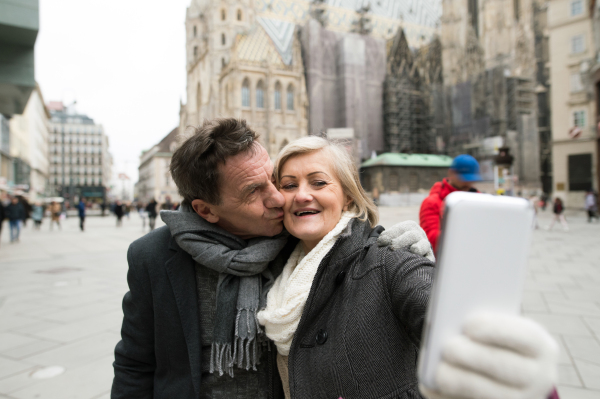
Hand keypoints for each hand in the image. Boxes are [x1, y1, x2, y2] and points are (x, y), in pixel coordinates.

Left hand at [377, 221, 434, 261]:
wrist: (408, 250)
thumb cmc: (395, 244)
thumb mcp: (391, 238)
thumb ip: (385, 238)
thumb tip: (378, 242)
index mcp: (408, 226)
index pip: (399, 229)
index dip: (389, 234)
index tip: (380, 242)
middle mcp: (418, 234)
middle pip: (412, 235)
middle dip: (401, 241)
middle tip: (392, 247)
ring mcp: (425, 245)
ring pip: (424, 245)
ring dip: (418, 247)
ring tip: (413, 250)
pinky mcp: (429, 257)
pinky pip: (430, 258)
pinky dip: (427, 260)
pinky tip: (422, 263)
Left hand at [420, 312, 558, 398]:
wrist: (506, 374)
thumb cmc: (493, 341)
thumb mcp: (496, 328)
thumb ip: (481, 324)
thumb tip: (452, 321)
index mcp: (541, 347)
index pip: (525, 336)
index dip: (496, 330)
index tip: (467, 325)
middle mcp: (539, 377)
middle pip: (507, 367)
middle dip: (474, 356)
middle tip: (448, 347)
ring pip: (493, 395)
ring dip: (463, 382)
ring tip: (439, 371)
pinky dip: (451, 397)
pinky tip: (434, 387)